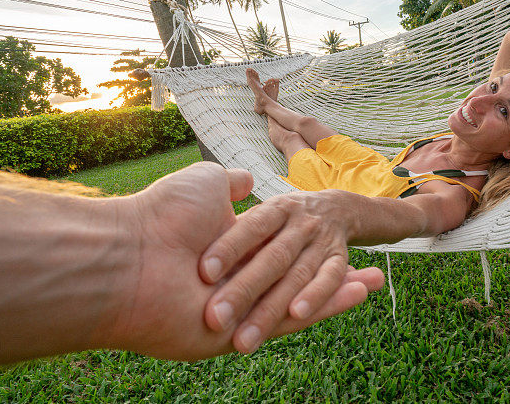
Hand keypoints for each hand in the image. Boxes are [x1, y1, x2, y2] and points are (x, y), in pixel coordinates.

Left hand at [105, 166, 381, 359]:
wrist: (130, 257)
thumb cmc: (164, 215)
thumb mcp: (205, 184)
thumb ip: (231, 184)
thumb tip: (247, 181)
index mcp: (234, 245)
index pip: (281, 246)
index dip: (312, 244)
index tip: (339, 236)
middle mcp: (242, 275)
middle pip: (298, 275)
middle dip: (333, 277)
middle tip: (373, 275)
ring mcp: (246, 302)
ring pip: (304, 294)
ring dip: (341, 290)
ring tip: (378, 282)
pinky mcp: (247, 327)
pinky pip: (299, 314)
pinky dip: (332, 302)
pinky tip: (364, 289)